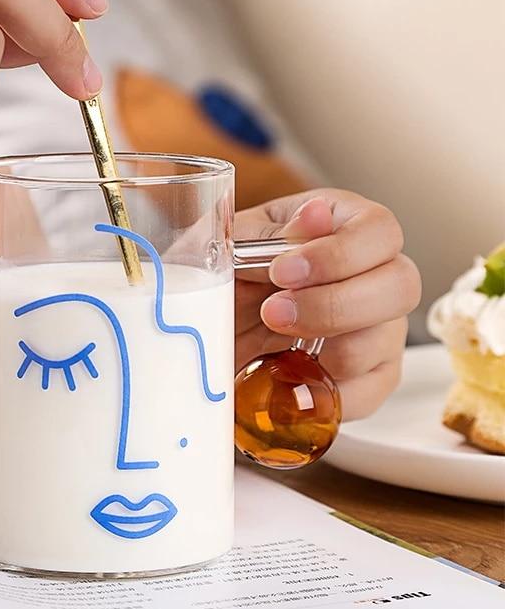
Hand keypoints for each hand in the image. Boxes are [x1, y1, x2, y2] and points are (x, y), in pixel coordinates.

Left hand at [235, 190, 421, 419]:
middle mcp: (374, 274)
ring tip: (272, 349)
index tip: (283, 272)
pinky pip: (368, 392)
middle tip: (274, 313)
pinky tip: (287, 380)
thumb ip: (269, 233)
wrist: (207, 330)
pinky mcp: (369, 377)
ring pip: (381, 342)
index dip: (338, 255)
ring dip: (324, 350)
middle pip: (400, 286)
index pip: (378, 230)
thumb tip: (314, 216)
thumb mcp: (229, 248)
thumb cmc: (224, 277)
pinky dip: (325, 392)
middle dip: (333, 305)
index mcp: (342, 226)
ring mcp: (378, 328)